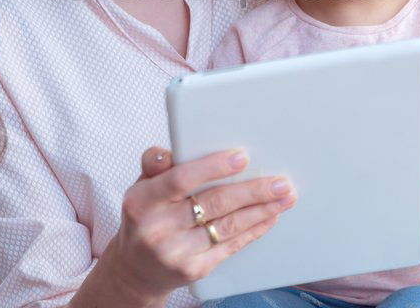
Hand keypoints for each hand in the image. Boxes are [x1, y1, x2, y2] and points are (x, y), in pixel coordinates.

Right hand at [102, 146, 296, 303]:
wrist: (135, 269)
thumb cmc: (145, 217)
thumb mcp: (141, 187)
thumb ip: (157, 165)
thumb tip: (173, 150)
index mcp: (141, 201)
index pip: (180, 179)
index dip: (213, 168)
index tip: (242, 157)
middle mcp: (156, 229)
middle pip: (213, 204)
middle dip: (252, 191)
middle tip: (280, 181)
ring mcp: (175, 253)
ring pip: (227, 226)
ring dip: (261, 210)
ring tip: (284, 197)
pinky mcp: (193, 270)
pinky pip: (230, 246)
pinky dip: (253, 230)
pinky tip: (268, 217)